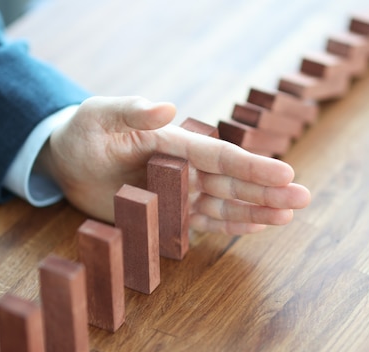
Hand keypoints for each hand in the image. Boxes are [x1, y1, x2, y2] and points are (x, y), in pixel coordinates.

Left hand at [38, 96, 309, 234]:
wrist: (66, 161)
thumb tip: (167, 107)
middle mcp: (184, 170)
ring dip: (256, 211)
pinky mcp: (167, 216)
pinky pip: (203, 222)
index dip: (252, 167)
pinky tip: (257, 227)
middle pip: (232, 182)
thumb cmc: (83, 133)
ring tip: (288, 215)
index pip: (220, 156)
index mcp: (174, 144)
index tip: (285, 173)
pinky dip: (230, 226)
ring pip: (225, 204)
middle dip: (267, 190)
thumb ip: (133, 111)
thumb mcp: (102, 116)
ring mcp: (178, 194)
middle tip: (302, 198)